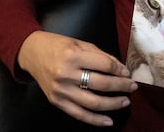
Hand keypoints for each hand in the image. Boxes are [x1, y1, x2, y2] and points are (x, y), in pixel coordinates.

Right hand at [17, 31, 137, 126]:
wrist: (31, 52)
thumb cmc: (56, 45)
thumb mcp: (79, 43)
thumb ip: (100, 55)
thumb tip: (120, 69)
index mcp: (72, 55)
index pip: (104, 65)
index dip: (119, 70)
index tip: (127, 72)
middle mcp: (66, 74)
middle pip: (101, 84)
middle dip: (121, 86)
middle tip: (132, 86)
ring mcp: (61, 90)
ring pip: (93, 102)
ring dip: (113, 104)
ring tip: (125, 101)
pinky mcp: (56, 101)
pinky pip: (79, 114)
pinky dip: (95, 120)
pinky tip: (108, 121)